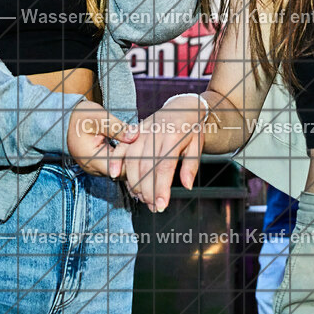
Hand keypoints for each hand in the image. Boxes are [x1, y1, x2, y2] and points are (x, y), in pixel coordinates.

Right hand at [66, 98, 138, 177]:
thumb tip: (134, 136)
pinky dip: (126, 154)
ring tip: (136, 139)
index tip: (137, 140)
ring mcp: (99, 168)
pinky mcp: (103, 164)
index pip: (119, 169)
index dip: (131, 157)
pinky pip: (119, 164)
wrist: (69, 119)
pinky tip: (131, 142)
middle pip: (122, 171)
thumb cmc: (82, 116)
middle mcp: (95, 168)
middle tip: (141, 139)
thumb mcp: (98, 118)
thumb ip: (116, 128)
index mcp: (91, 159)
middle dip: (134, 156)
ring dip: (131, 155)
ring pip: (122, 169)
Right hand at [120, 95, 207, 212]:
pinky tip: (115, 175)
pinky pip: (122, 146)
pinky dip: (116, 161)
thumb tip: (187, 186)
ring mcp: (143, 130)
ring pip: (132, 160)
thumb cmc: (192, 128)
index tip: (161, 205)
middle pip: (146, 167)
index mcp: (174, 135)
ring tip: (141, 198)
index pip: (164, 166)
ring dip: (134, 182)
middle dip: (148, 191)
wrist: (183, 107)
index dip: (161, 188)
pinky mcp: (135, 130)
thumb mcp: (198, 145)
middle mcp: (156, 132)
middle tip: (152, 206)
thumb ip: (191, 165)